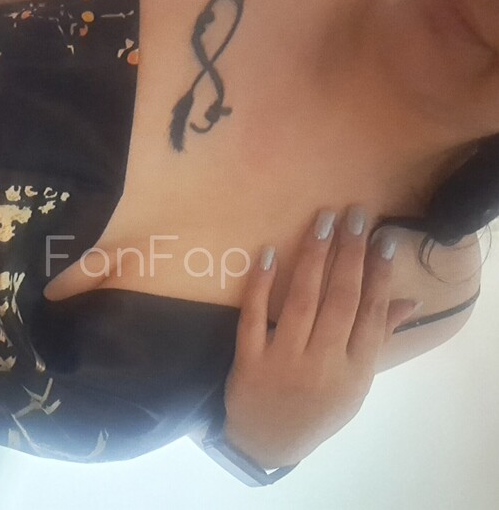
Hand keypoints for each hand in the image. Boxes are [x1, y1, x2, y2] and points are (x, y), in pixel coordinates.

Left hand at [223, 206, 418, 467]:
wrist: (268, 444)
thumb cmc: (317, 410)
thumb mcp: (355, 385)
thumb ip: (376, 340)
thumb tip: (409, 299)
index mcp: (354, 371)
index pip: (371, 313)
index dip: (379, 273)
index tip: (383, 237)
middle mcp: (323, 364)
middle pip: (340, 300)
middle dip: (349, 253)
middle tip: (354, 214)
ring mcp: (283, 362)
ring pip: (301, 302)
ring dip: (313, 258)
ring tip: (322, 222)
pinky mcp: (249, 361)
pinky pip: (254, 318)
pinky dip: (261, 285)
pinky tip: (270, 253)